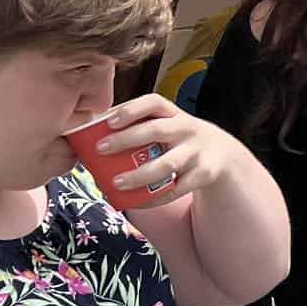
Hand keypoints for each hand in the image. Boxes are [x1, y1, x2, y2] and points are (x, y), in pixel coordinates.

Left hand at [93, 95, 249, 202]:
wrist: (221, 153)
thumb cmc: (178, 138)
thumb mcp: (166, 125)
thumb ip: (136, 126)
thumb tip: (85, 134)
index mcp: (173, 113)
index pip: (154, 102)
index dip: (131, 109)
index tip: (109, 120)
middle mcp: (187, 129)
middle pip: (157, 130)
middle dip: (127, 139)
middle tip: (100, 149)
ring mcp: (197, 151)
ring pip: (168, 164)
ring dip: (140, 174)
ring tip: (116, 182)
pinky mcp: (204, 174)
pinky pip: (177, 189)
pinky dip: (154, 198)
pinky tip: (135, 203)